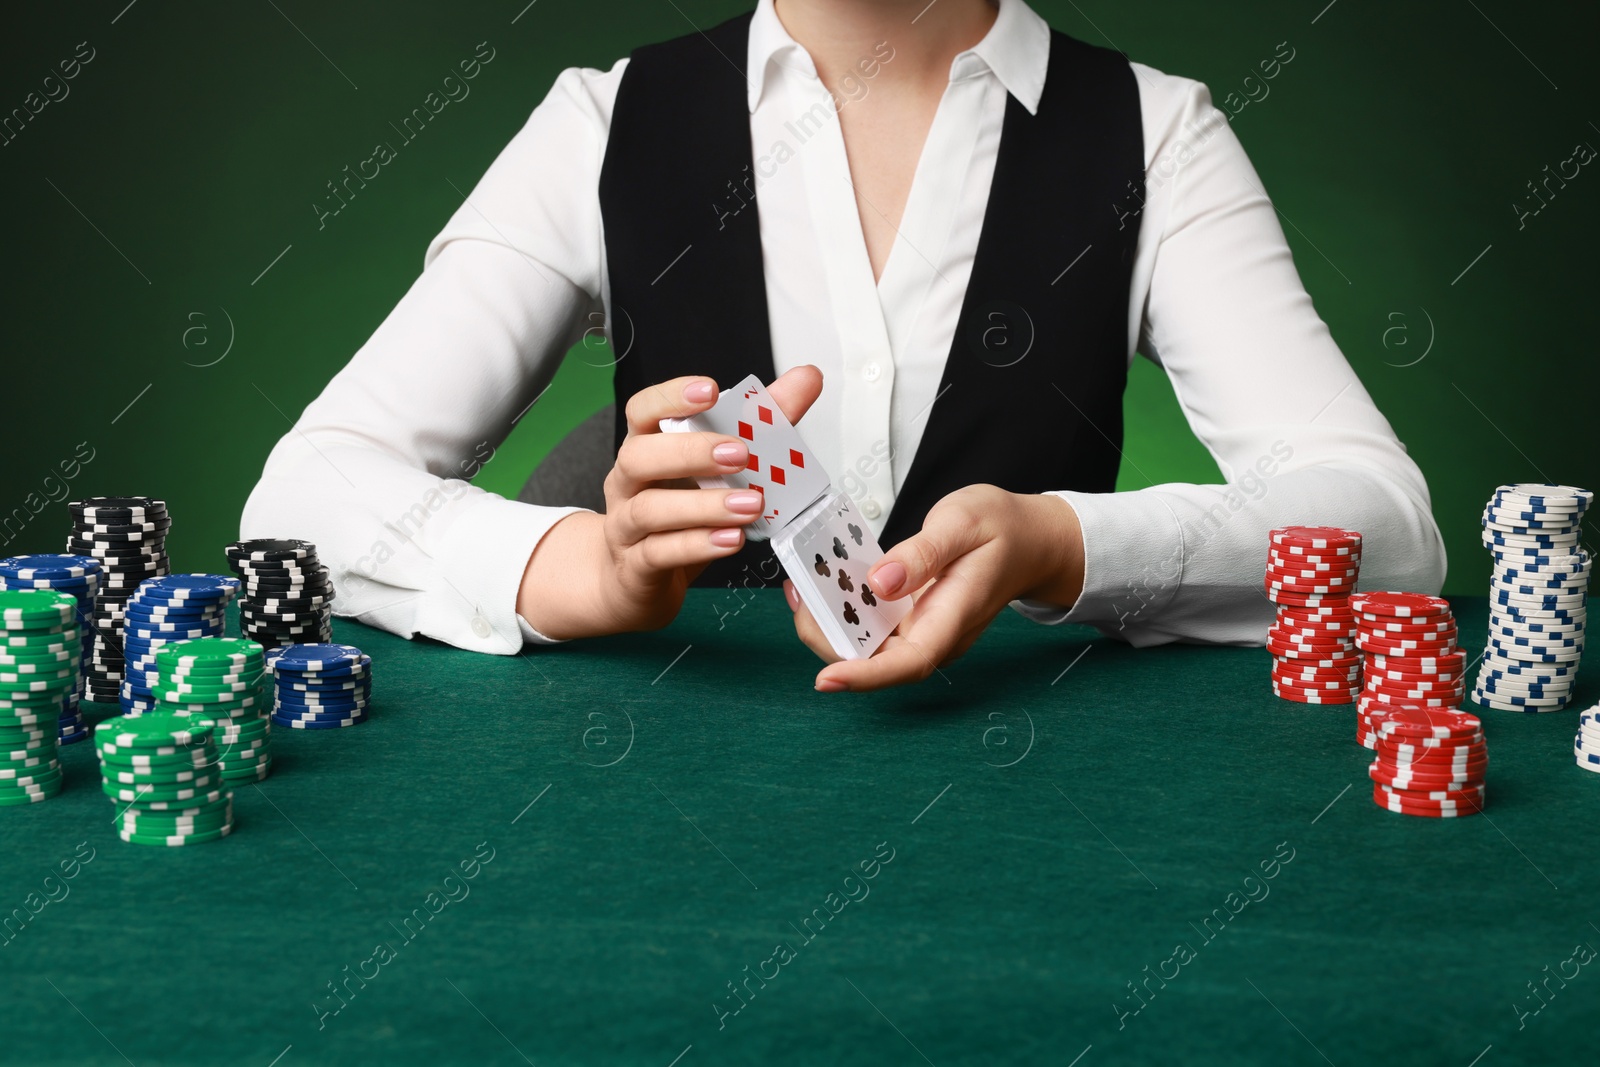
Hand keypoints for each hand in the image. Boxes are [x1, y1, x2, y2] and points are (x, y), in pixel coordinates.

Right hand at [520, 367, 822, 638]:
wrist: (633, 579)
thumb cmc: (679, 515)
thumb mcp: (720, 468)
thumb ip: (762, 423)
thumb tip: (806, 379)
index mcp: (646, 447)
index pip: (643, 411)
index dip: (671, 397)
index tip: (710, 390)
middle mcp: (628, 483)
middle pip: (639, 456)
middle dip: (690, 452)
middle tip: (740, 454)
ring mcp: (626, 526)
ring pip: (650, 510)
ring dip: (704, 506)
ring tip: (750, 504)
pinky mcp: (636, 566)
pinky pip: (660, 554)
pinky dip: (698, 545)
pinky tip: (731, 540)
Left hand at [784, 485, 1084, 690]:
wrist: (1029, 538)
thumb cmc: (1002, 530)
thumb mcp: (963, 523)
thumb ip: (921, 553)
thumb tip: (880, 582)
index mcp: (952, 619)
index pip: (908, 663)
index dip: (865, 677)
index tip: (827, 679)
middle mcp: (934, 635)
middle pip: (874, 660)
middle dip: (827, 637)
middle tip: (798, 594)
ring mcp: (921, 630)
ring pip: (865, 645)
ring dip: (827, 623)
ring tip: (800, 584)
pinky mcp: (910, 619)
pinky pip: (869, 624)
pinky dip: (840, 608)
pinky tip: (820, 581)